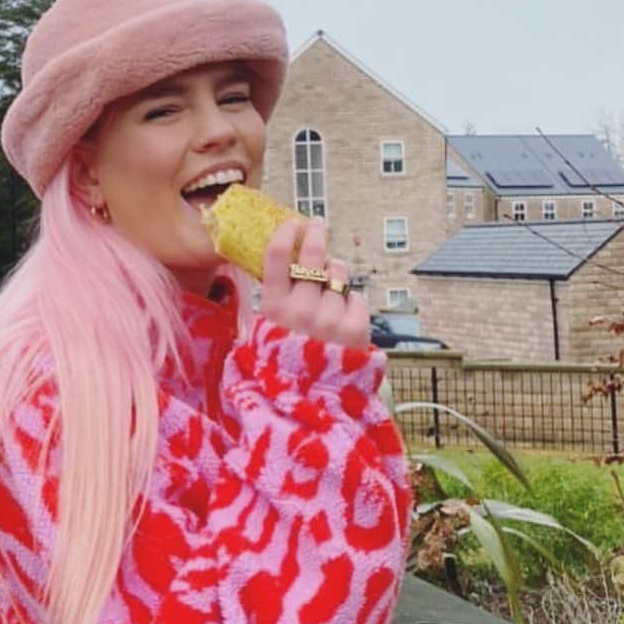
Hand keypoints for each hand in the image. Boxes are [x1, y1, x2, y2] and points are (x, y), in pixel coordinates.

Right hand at [260, 217, 369, 348]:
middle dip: (316, 233)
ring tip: (329, 293)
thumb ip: (277, 299)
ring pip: (338, 274)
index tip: (292, 224)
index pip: (277, 256)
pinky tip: (341, 319)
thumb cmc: (288, 359)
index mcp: (274, 309)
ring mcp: (330, 318)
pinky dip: (351, 303)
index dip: (285, 233)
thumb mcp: (268, 331)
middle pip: (313, 255)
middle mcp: (301, 310)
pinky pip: (356, 297)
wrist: (313, 399)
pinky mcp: (355, 327)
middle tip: (317, 225)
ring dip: (335, 276)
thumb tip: (285, 260)